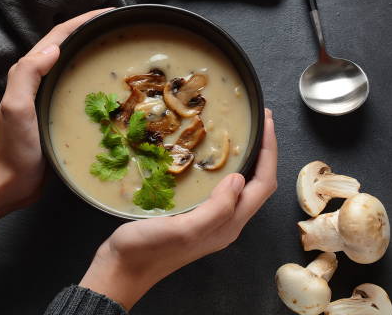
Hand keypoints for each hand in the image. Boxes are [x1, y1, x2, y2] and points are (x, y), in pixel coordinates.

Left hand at [0, 8, 111, 221]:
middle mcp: (41, 81)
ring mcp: (51, 98)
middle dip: (93, 33)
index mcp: (28, 73)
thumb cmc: (12, 149)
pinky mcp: (60, 115)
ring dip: (96, 56)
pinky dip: (98, 84)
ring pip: (77, 68)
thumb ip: (27, 76)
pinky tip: (117, 91)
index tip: (110, 12)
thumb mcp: (16, 109)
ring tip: (124, 53)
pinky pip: (83, 92)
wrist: (8, 184)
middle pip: (70, 47)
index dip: (83, 20)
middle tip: (123, 29)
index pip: (59, 36)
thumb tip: (54, 49)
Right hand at [80, 109, 276, 309]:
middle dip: (264, 152)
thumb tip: (239, 178)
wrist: (122, 269)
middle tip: (260, 122)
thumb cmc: (148, 250)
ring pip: (240, 187)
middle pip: (257, 185)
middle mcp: (225, 223)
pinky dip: (224, 168)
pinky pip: (220, 189)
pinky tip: (211, 157)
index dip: (269, 153)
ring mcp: (209, 220)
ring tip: (242, 135)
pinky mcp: (193, 216)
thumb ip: (216, 208)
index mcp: (228, 225)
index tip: (267, 122)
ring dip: (247, 160)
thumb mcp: (184, 229)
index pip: (262, 185)